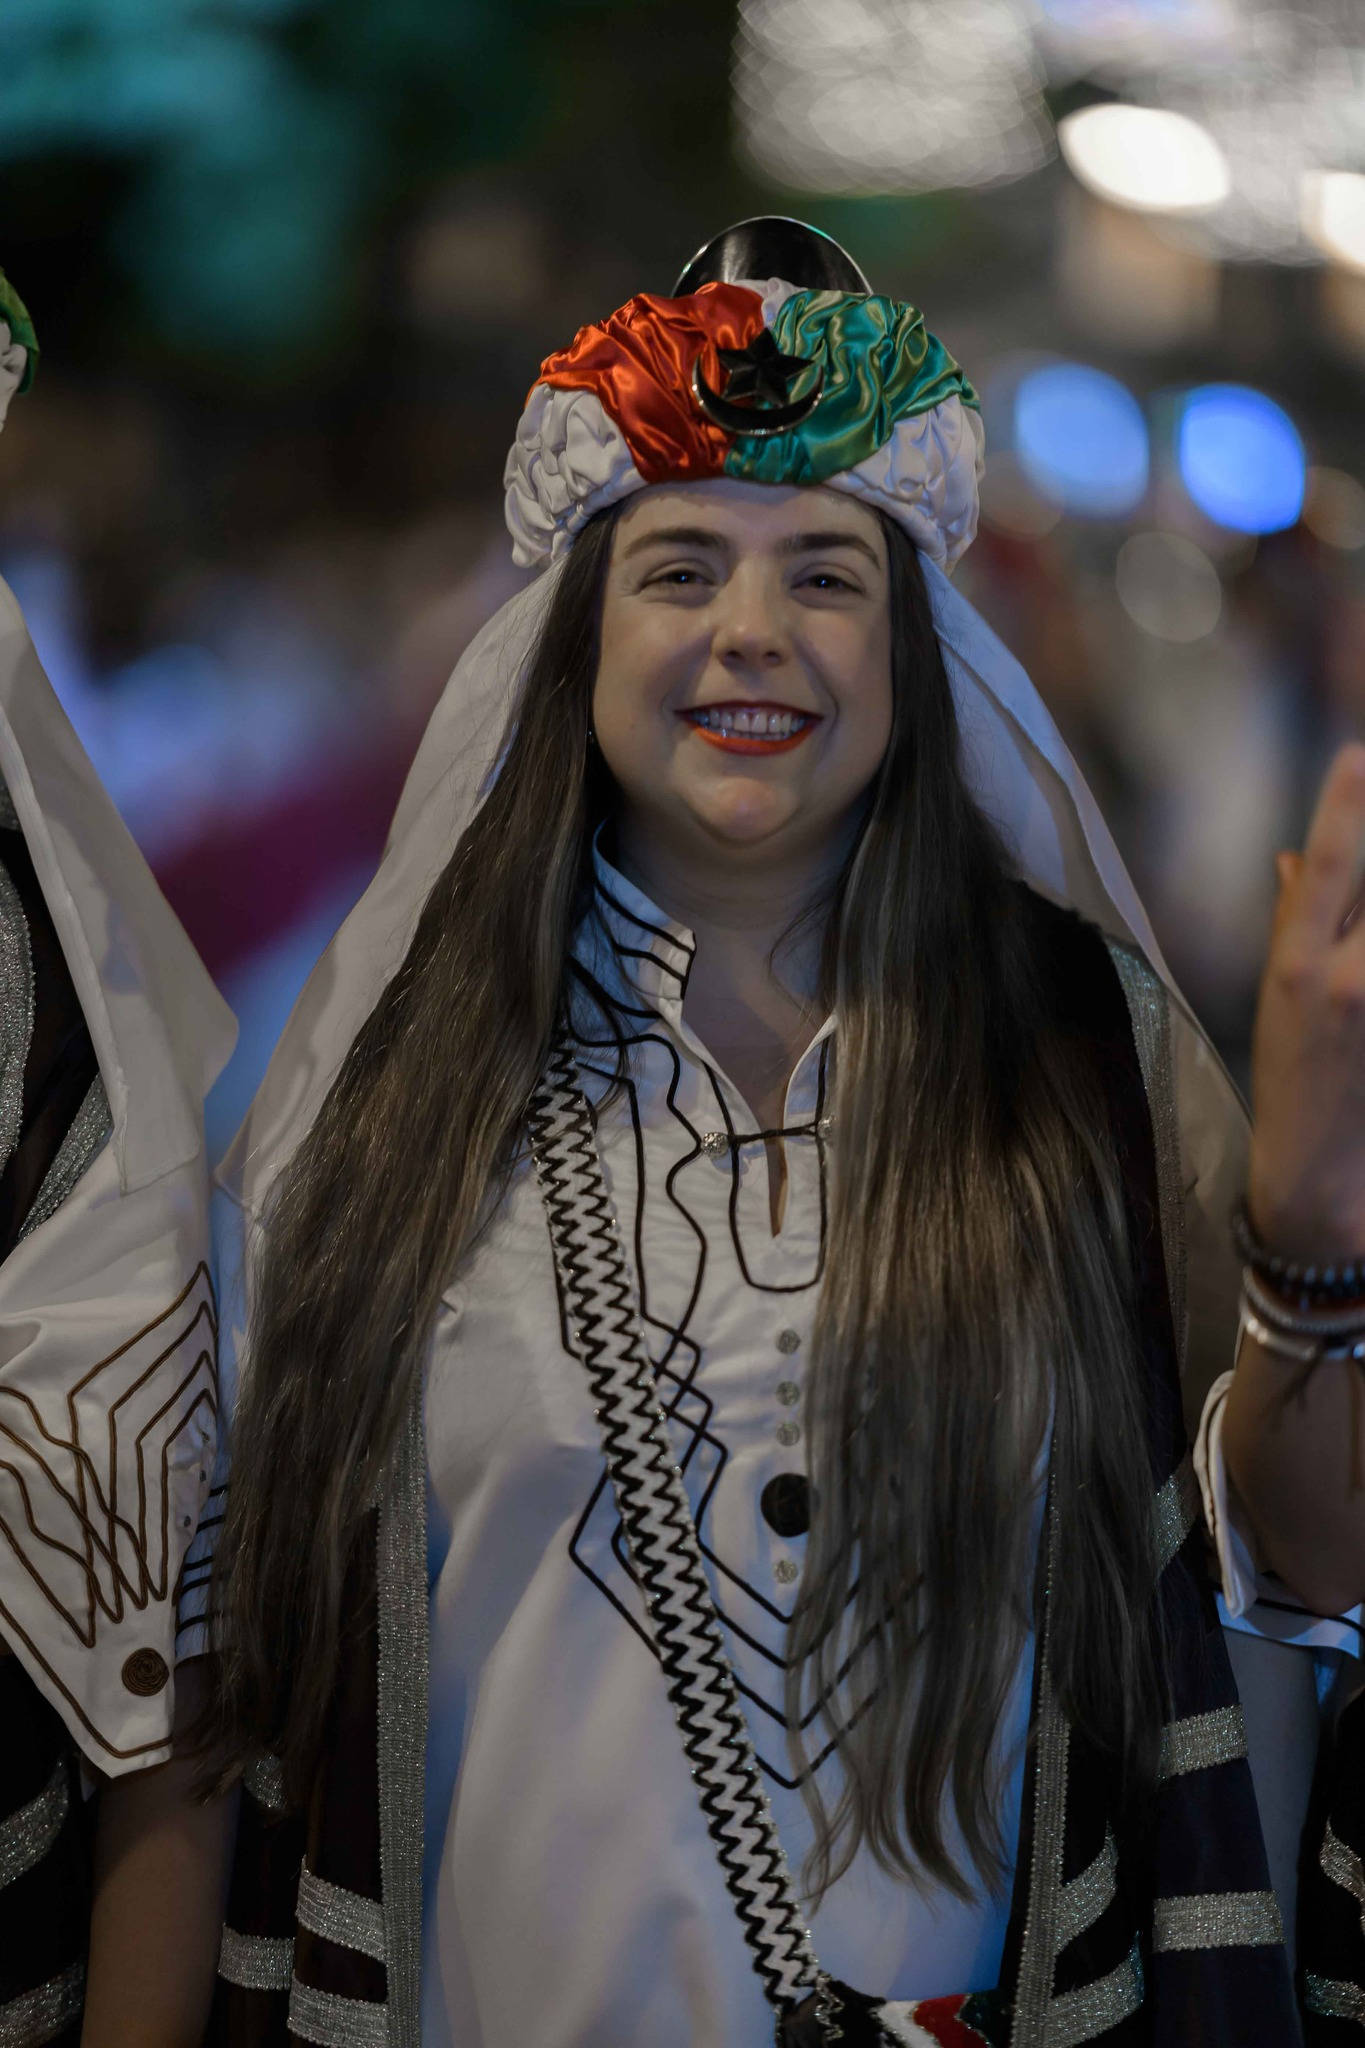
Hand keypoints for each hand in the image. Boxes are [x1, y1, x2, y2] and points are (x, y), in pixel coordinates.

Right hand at [1249, 743, 1364, 1260]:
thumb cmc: (1294, 1084)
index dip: (1342, 809)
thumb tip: (1293, 861)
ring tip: (1363, 967)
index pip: (1323, 869)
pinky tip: (1364, 993)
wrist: (1324, 1177)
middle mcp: (1348, 980)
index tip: (1357, 755)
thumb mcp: (1277, 1000)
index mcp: (1297, 967)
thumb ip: (1293, 924)